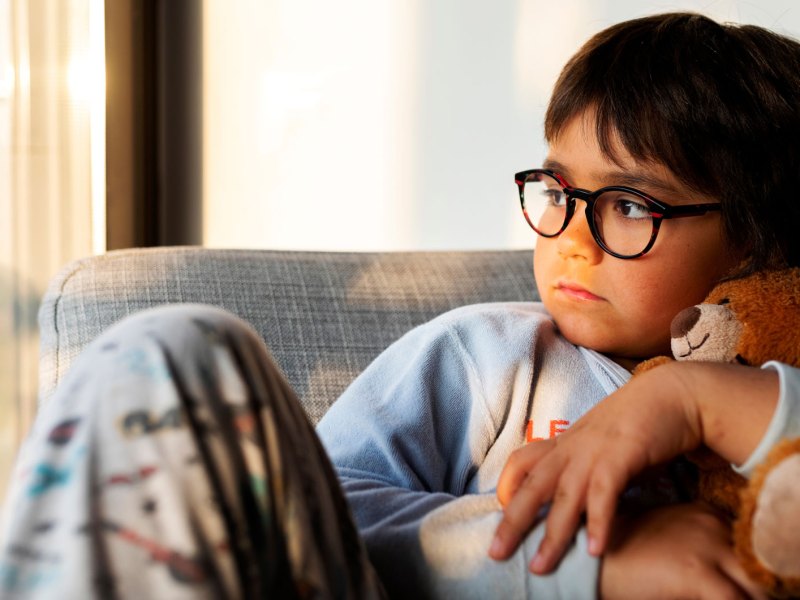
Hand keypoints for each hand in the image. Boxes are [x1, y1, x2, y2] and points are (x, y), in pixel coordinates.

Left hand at [489, 362, 701, 571]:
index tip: (502, 510)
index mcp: (565, 443)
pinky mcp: (621, 455)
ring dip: (552, 535)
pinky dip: (598, 522)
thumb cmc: (640, 424)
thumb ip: (588, 470)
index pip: (521, 462)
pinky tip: (595, 550)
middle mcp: (572, 448)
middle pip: (532, 486)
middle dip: (512, 522)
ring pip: (563, 497)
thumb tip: (581, 503)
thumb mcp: (603, 446)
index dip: (508, 486)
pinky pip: (603, 493)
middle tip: (495, 553)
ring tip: (541, 566)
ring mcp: (594, 451)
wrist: (674, 394)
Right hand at [601, 503, 766, 599]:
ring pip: (756, 585)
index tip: (727, 578)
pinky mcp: (698, 573)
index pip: (746, 545)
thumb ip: (693, 542)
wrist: (587, 558)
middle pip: (755, 563)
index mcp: (704, 513)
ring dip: (747, 596)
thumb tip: (713, 569)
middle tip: (723, 588)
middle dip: (750, 586)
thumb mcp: (663, 535)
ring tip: (714, 595)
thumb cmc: (621, 550)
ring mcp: (707, 546)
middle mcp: (711, 524)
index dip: (741, 569)